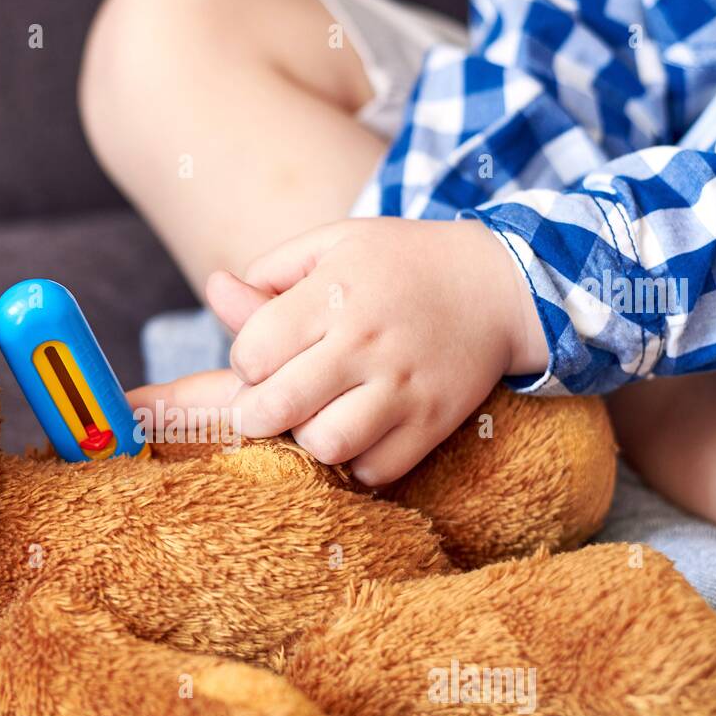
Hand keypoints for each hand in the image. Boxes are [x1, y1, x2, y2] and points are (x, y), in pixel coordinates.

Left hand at [129, 218, 544, 484]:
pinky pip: (374, 470)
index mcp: (335, 293)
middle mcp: (367, 342)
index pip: (252, 353)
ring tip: (319, 416)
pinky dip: (358, 462)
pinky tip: (360, 433)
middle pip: (275, 408)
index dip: (246, 363)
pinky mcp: (434, 422)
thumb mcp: (335, 245)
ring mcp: (404, 387)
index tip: (263, 358)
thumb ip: (271, 273)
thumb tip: (215, 290)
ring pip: (325, 445)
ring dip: (309, 438)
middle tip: (273, 401)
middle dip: (257, 413)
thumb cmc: (400, 264)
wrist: (500, 284)